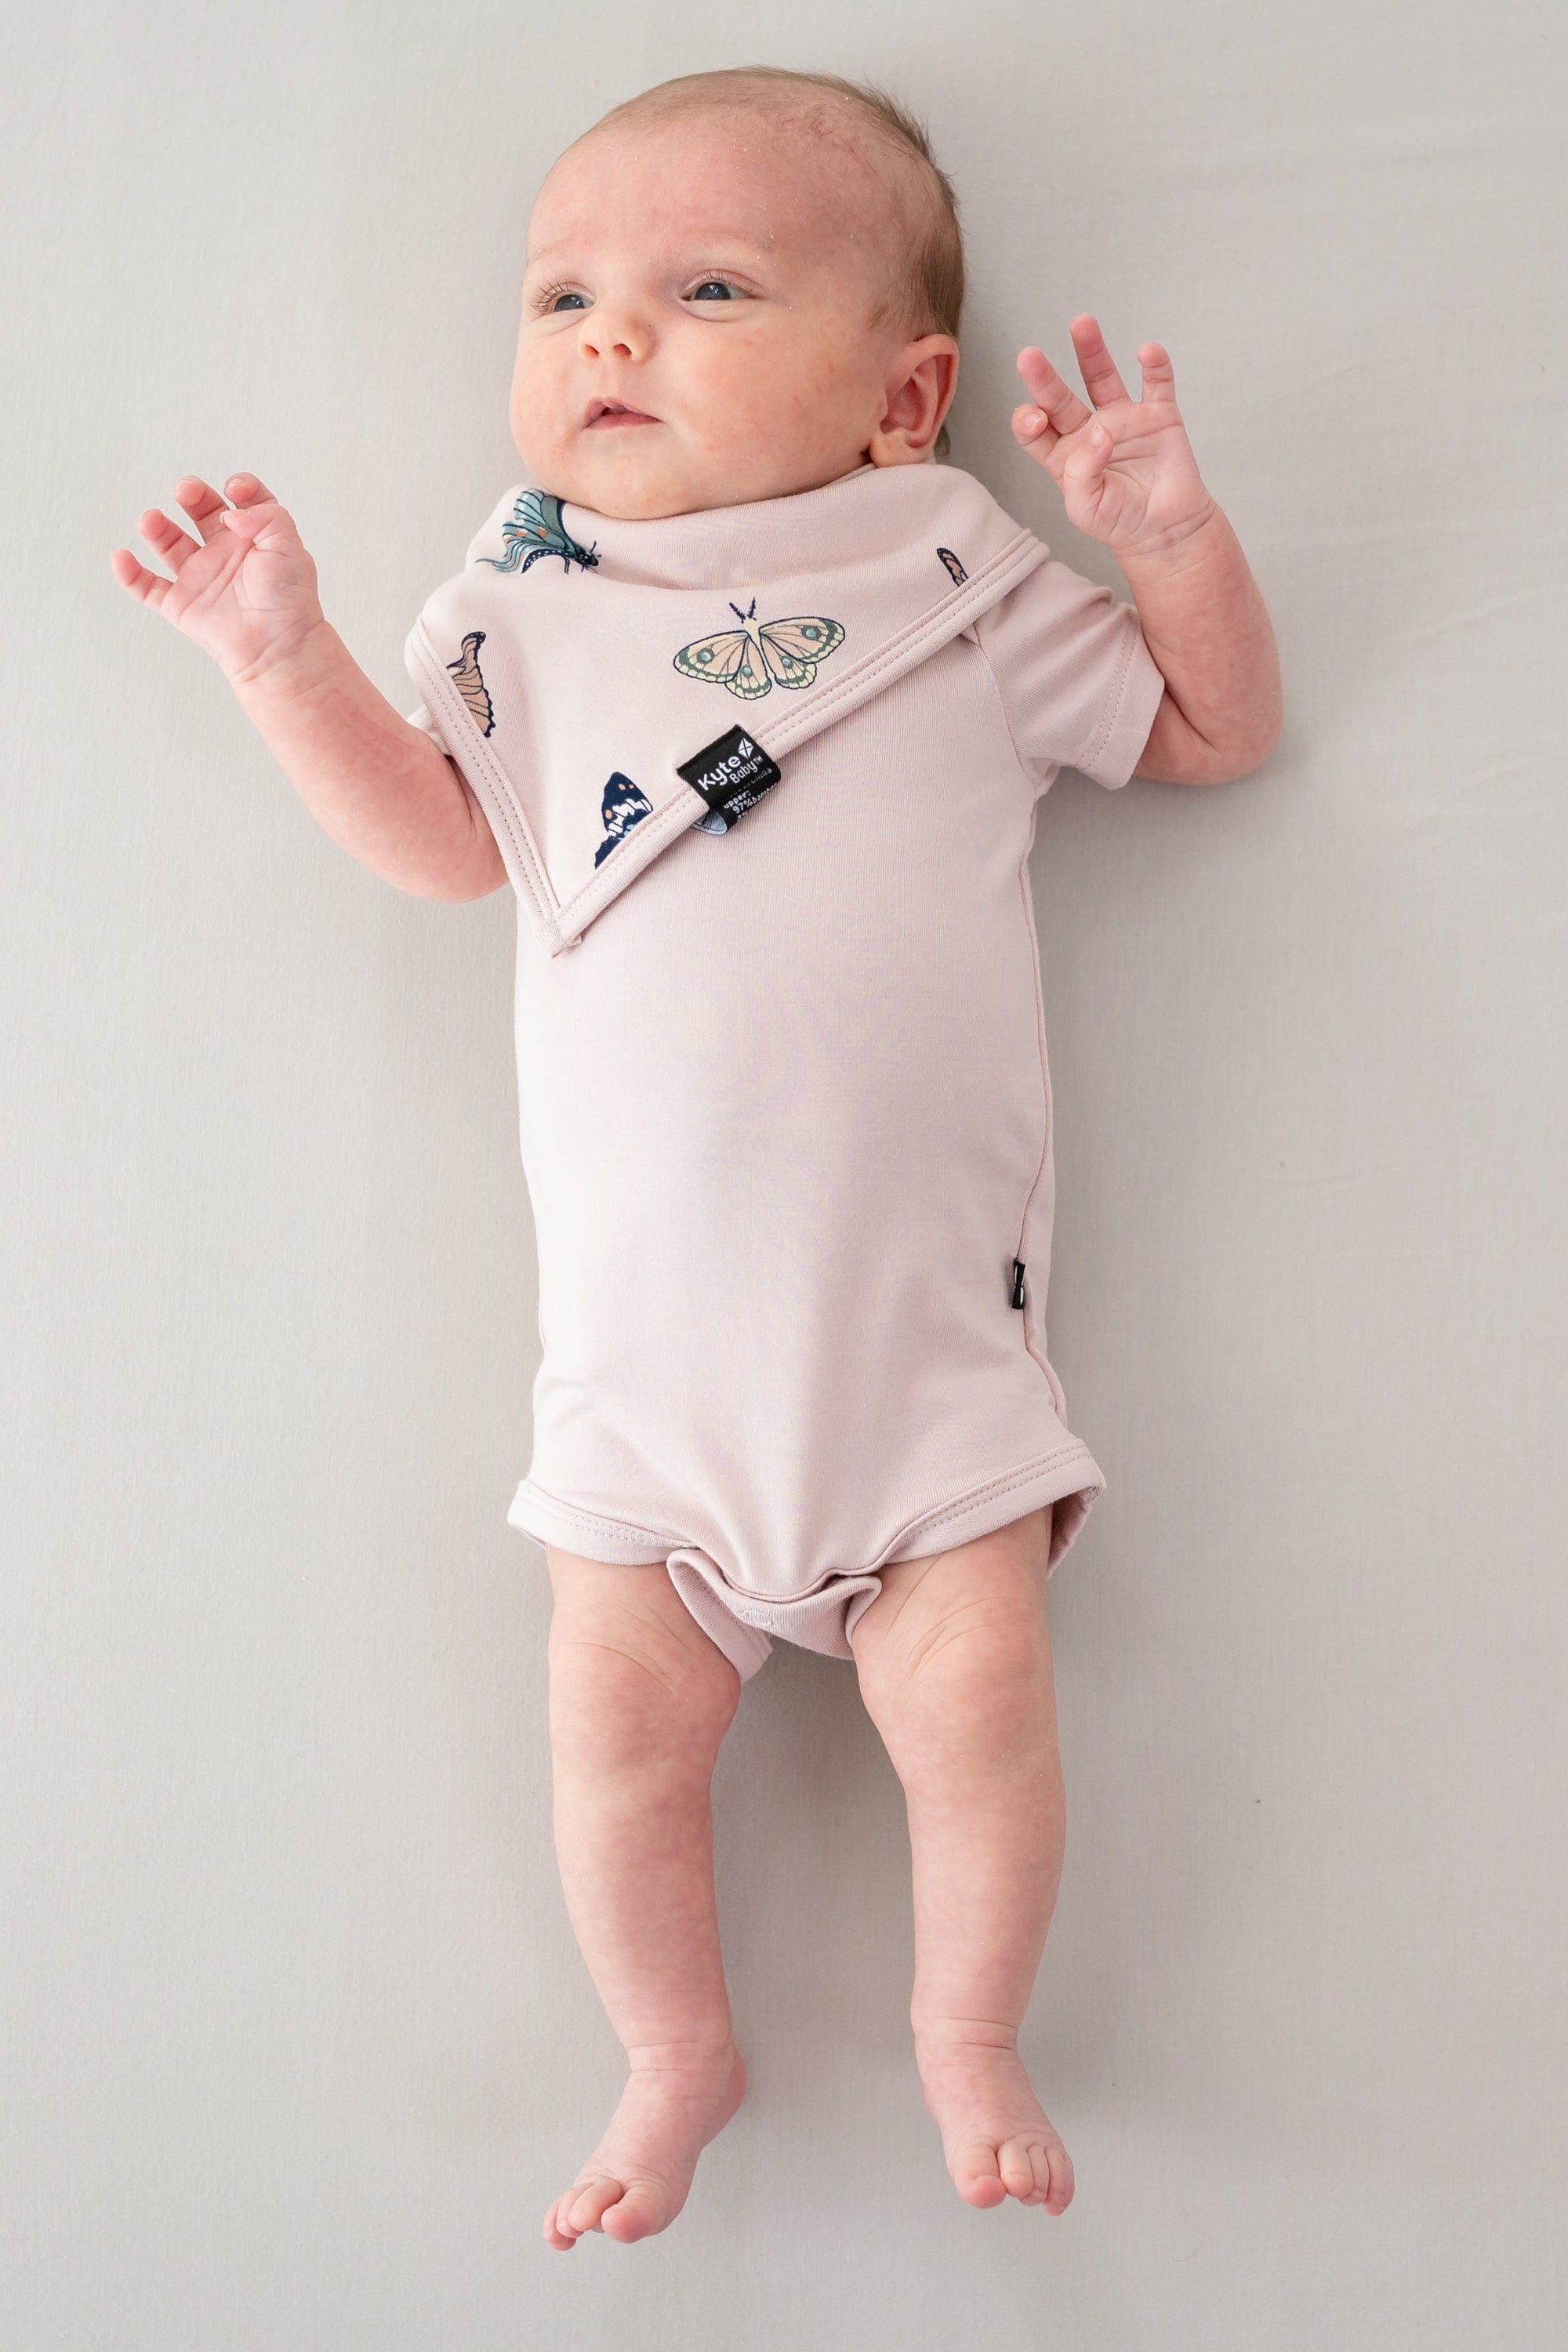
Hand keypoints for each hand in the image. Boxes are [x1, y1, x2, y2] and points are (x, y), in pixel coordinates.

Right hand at [109, 474, 328, 685]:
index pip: (244, 501)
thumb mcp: (289, 544)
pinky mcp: (181, 605)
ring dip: (156, 528)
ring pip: (170, 543)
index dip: (240, 487)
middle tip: (185, 491)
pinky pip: (147, 587)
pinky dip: (129, 574)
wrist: (278, 645)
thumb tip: (230, 511)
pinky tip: (121, 557)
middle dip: (191, 495)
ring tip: (150, 520)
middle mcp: (226, 553)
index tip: (235, 490)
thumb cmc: (289, 600)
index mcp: (255, 537)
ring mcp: (201, 577)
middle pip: (202, 511)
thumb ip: (265, 515)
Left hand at [1011, 319, 1215, 562]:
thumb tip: (1100, 432)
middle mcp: (1088, 430)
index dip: (1028, 419)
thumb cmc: (1119, 521)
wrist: (1166, 530)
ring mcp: (1123, 418)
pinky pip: (1157, 383)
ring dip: (1091, 351)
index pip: (1034, 429)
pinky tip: (1146, 351)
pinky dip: (1154, 365)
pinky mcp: (1158, 415)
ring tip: (1081, 323)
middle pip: (1060, 397)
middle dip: (1043, 377)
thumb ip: (1081, 473)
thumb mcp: (1087, 509)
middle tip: (1028, 355)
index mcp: (1062, 455)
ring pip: (1102, 377)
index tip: (1035, 418)